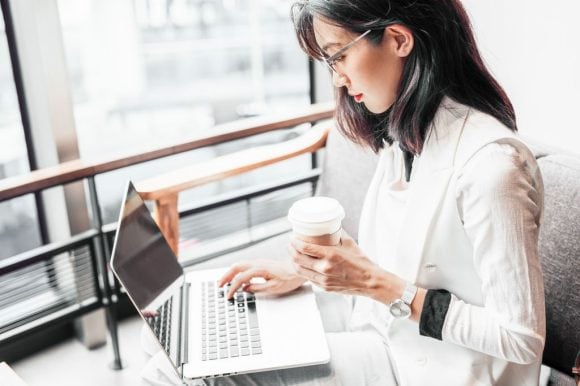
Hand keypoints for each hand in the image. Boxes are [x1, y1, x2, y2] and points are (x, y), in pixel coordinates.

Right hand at [218, 259, 305, 298]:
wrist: (298, 269)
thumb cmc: (289, 278)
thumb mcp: (274, 287)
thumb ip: (258, 288)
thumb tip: (245, 289)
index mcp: (260, 269)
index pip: (241, 278)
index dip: (233, 288)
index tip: (229, 296)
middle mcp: (258, 263)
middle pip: (236, 267)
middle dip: (226, 276)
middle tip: (219, 285)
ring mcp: (259, 262)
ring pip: (239, 265)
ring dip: (230, 272)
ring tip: (225, 282)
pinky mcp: (261, 264)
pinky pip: (245, 266)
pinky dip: (237, 272)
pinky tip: (237, 279)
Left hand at [290, 230, 404, 300]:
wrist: (370, 282)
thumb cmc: (362, 263)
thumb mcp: (350, 244)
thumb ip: (339, 234)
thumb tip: (332, 226)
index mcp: (331, 255)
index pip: (305, 248)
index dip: (295, 242)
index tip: (293, 237)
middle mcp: (325, 268)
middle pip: (298, 259)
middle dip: (291, 250)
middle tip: (290, 244)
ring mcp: (323, 279)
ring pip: (300, 270)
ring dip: (293, 261)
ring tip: (293, 254)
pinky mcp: (324, 287)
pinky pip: (308, 278)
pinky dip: (303, 270)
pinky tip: (303, 265)